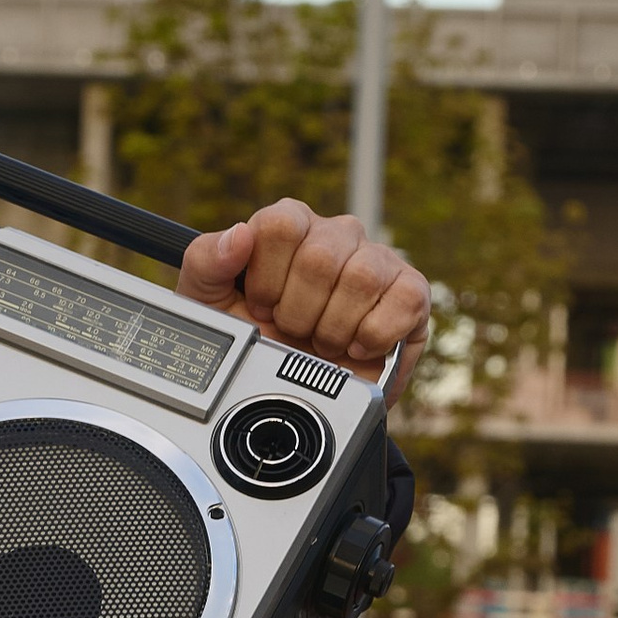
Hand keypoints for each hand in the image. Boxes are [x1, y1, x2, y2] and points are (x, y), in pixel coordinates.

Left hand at [180, 201, 431, 399]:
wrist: (291, 393)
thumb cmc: (253, 341)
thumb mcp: (209, 304)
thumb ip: (206, 261)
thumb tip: (239, 234)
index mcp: (290, 226)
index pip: (282, 224)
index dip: (268, 277)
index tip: (261, 308)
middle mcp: (336, 236)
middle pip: (321, 256)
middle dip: (297, 312)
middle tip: (292, 332)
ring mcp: (377, 262)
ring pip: (362, 276)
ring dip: (333, 327)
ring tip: (321, 344)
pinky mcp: (410, 294)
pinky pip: (404, 300)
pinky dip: (374, 334)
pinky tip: (354, 347)